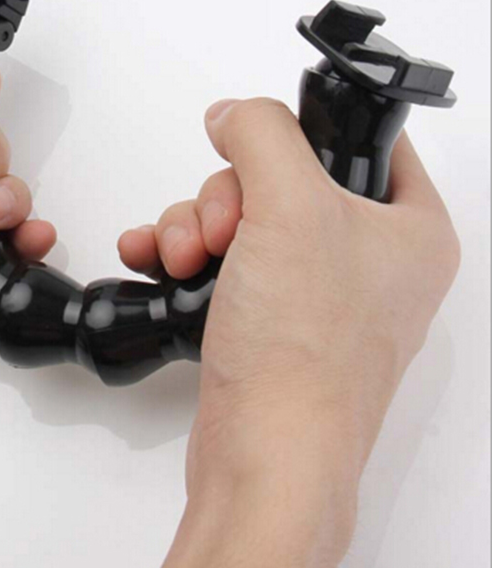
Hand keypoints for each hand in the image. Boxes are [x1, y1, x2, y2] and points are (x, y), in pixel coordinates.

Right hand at [118, 98, 459, 567]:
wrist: (264, 454)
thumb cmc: (305, 353)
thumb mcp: (289, 206)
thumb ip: (260, 133)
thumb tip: (233, 113)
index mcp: (411, 229)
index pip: (369, 141)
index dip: (309, 129)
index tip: (264, 140)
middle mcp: (370, 260)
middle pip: (283, 176)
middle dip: (228, 194)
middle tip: (223, 229)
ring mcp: (316, 292)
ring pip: (243, 215)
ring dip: (196, 224)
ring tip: (186, 257)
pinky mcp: (270, 318)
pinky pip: (222, 257)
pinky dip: (185, 252)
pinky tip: (156, 259)